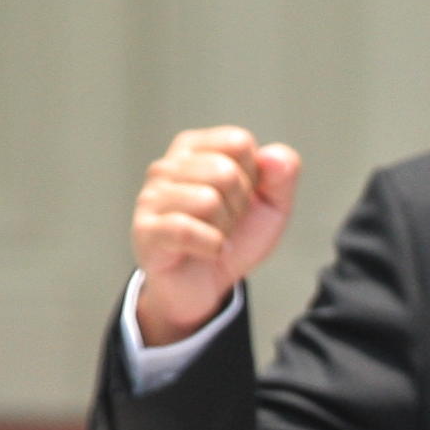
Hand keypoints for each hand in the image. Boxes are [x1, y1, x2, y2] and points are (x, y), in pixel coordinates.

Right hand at [130, 126, 301, 348]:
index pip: (239, 143)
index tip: (241, 197)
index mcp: (195, 148)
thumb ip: (283, 175)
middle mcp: (168, 165)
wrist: (208, 286)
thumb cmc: (235, 237)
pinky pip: (186, 229)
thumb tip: (272, 156)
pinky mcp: (146, 230)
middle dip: (238, 206)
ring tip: (214, 235)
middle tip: (227, 223)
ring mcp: (152, 196)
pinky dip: (210, 246)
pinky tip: (209, 251)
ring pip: (208, 201)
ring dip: (223, 229)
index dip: (253, 177)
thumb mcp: (272, 205)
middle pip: (225, 172)